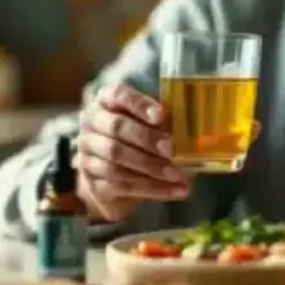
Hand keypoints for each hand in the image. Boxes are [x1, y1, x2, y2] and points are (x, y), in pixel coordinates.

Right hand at [75, 83, 189, 221]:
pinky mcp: (93, 182)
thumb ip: (164, 122)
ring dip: (152, 168)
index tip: (160, 115)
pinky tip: (175, 190)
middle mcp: (91, 124)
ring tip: (179, 175)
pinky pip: (123, 185)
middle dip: (147, 139)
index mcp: (106, 101)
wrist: (110, 178)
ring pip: (117, 161)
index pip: (117, 94)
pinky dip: (153, 189)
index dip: (138, 104)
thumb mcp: (148, 125)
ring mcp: (87, 154)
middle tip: (172, 149)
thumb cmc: (135, 140)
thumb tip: (196, 128)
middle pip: (116, 128)